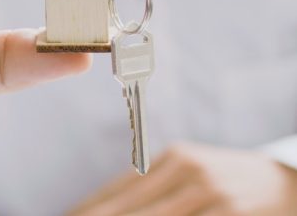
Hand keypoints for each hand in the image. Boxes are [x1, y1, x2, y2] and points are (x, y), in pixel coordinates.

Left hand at [71, 143, 296, 215]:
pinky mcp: (229, 211)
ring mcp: (209, 191)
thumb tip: (107, 206)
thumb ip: (153, 186)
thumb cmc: (225, 178)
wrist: (284, 182)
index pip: (120, 189)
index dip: (90, 208)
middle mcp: (188, 170)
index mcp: (173, 157)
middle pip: (131, 207)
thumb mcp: (189, 171)